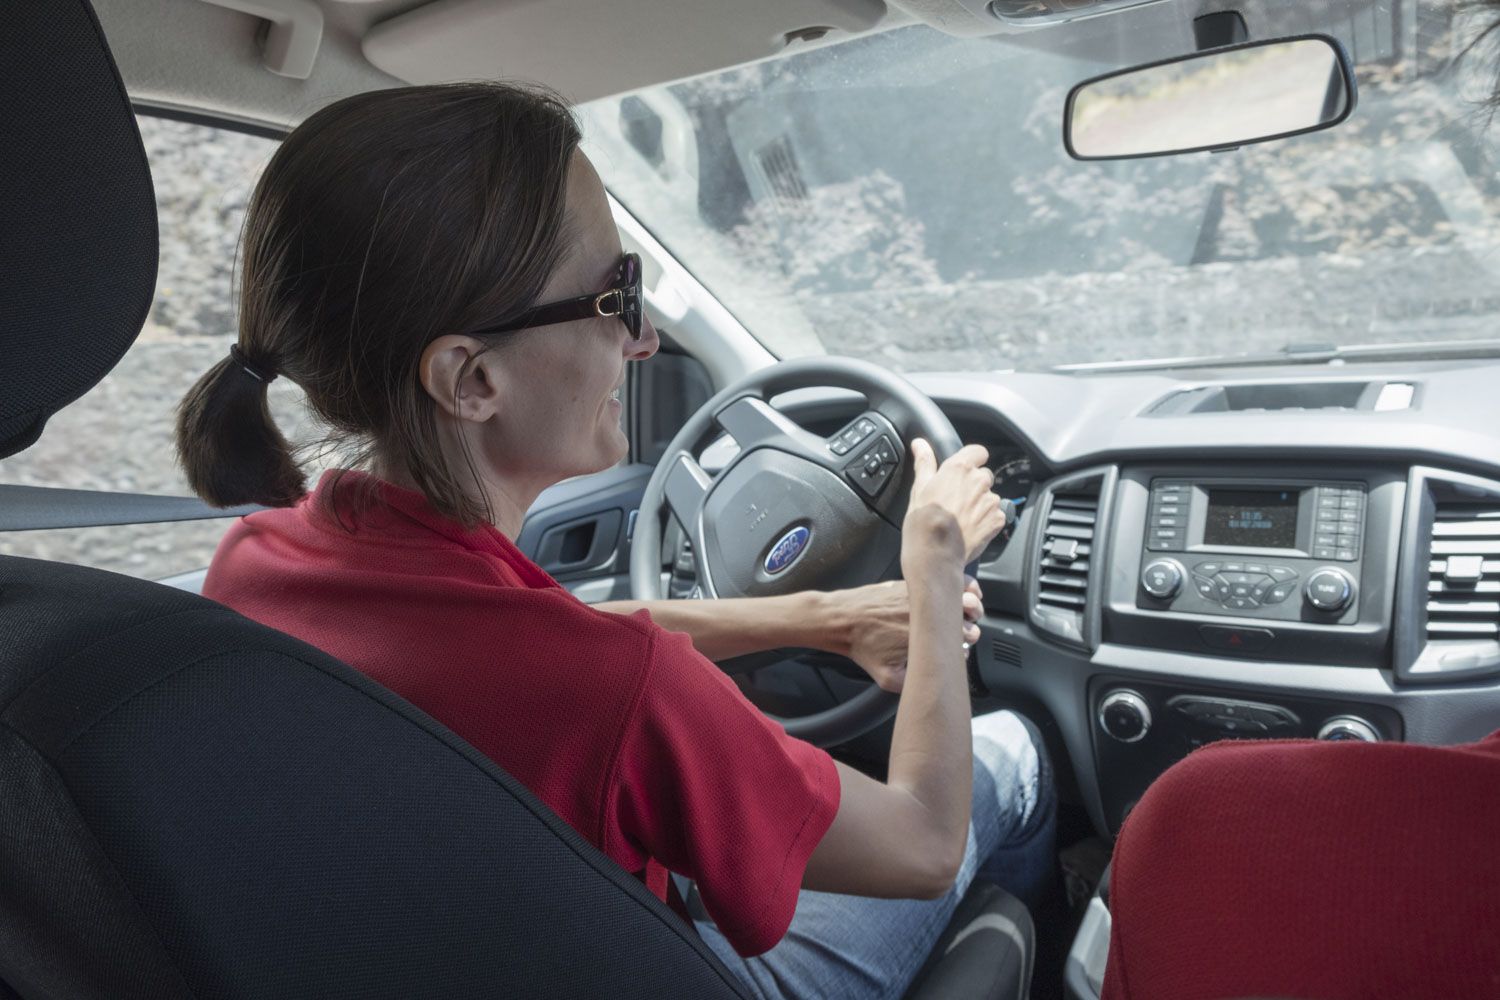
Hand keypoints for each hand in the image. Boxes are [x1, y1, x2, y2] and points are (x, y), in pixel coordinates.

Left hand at [832, 576, 984, 692]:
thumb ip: (912, 684)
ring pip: (963, 597)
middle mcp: (925, 615)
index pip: (962, 642)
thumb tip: (930, 683)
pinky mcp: (914, 585)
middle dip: (970, 627)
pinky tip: (963, 593)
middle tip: (964, 633)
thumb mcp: (887, 677)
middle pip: (967, 619)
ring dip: (971, 604)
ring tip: (969, 611)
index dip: (964, 647)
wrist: (842, 619)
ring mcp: (921, 597)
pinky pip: (946, 581)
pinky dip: (961, 586)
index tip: (959, 650)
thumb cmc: (862, 645)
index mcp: (923, 638)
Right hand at [902, 438, 1006, 571]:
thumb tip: (920, 444)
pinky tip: (969, 528)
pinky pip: (995, 514)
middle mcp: (979, 481)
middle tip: (955, 500)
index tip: (962, 470)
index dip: (971, 459)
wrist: (935, 555)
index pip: (978, 452)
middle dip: (973, 484)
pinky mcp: (998, 519)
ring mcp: (991, 501)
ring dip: (979, 503)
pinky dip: (986, 520)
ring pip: (989, 496)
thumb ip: (924, 462)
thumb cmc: (923, 523)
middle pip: (983, 475)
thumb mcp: (919, 488)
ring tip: (961, 518)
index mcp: (959, 468)